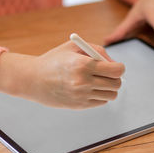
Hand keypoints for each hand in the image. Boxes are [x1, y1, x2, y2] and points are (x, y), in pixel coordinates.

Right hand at [0, 41, 124, 108]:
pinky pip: (101, 102)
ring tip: (99, 81)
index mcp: (83, 65)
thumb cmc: (55, 60)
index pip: (115, 70)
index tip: (117, 66)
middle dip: (116, 78)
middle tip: (109, 74)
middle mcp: (83, 82)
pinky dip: (100, 95)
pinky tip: (90, 88)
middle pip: (116, 84)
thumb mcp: (74, 47)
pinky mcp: (79, 105)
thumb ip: (97, 51)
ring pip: (111, 95)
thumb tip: (114, 63)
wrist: (33, 79)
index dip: (119, 68)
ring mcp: (81, 96)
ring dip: (109, 88)